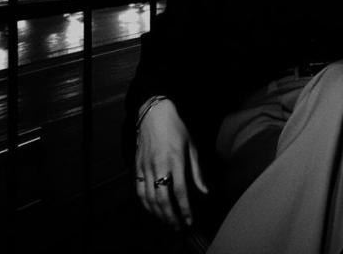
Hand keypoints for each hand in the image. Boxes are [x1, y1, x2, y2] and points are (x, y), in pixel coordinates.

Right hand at [135, 98, 207, 229]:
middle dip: (171, 217)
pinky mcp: (137, 167)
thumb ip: (197, 171)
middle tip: (178, 228)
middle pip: (163, 199)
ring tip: (167, 223)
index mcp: (175, 160)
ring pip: (149, 198)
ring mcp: (146, 167)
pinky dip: (145, 204)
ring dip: (158, 214)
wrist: (154, 114)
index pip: (179, 192)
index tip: (189, 221)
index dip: (184, 209)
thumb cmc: (176, 128)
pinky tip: (152, 211)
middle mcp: (159, 166)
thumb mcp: (192, 146)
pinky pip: (138, 191)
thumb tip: (205, 191)